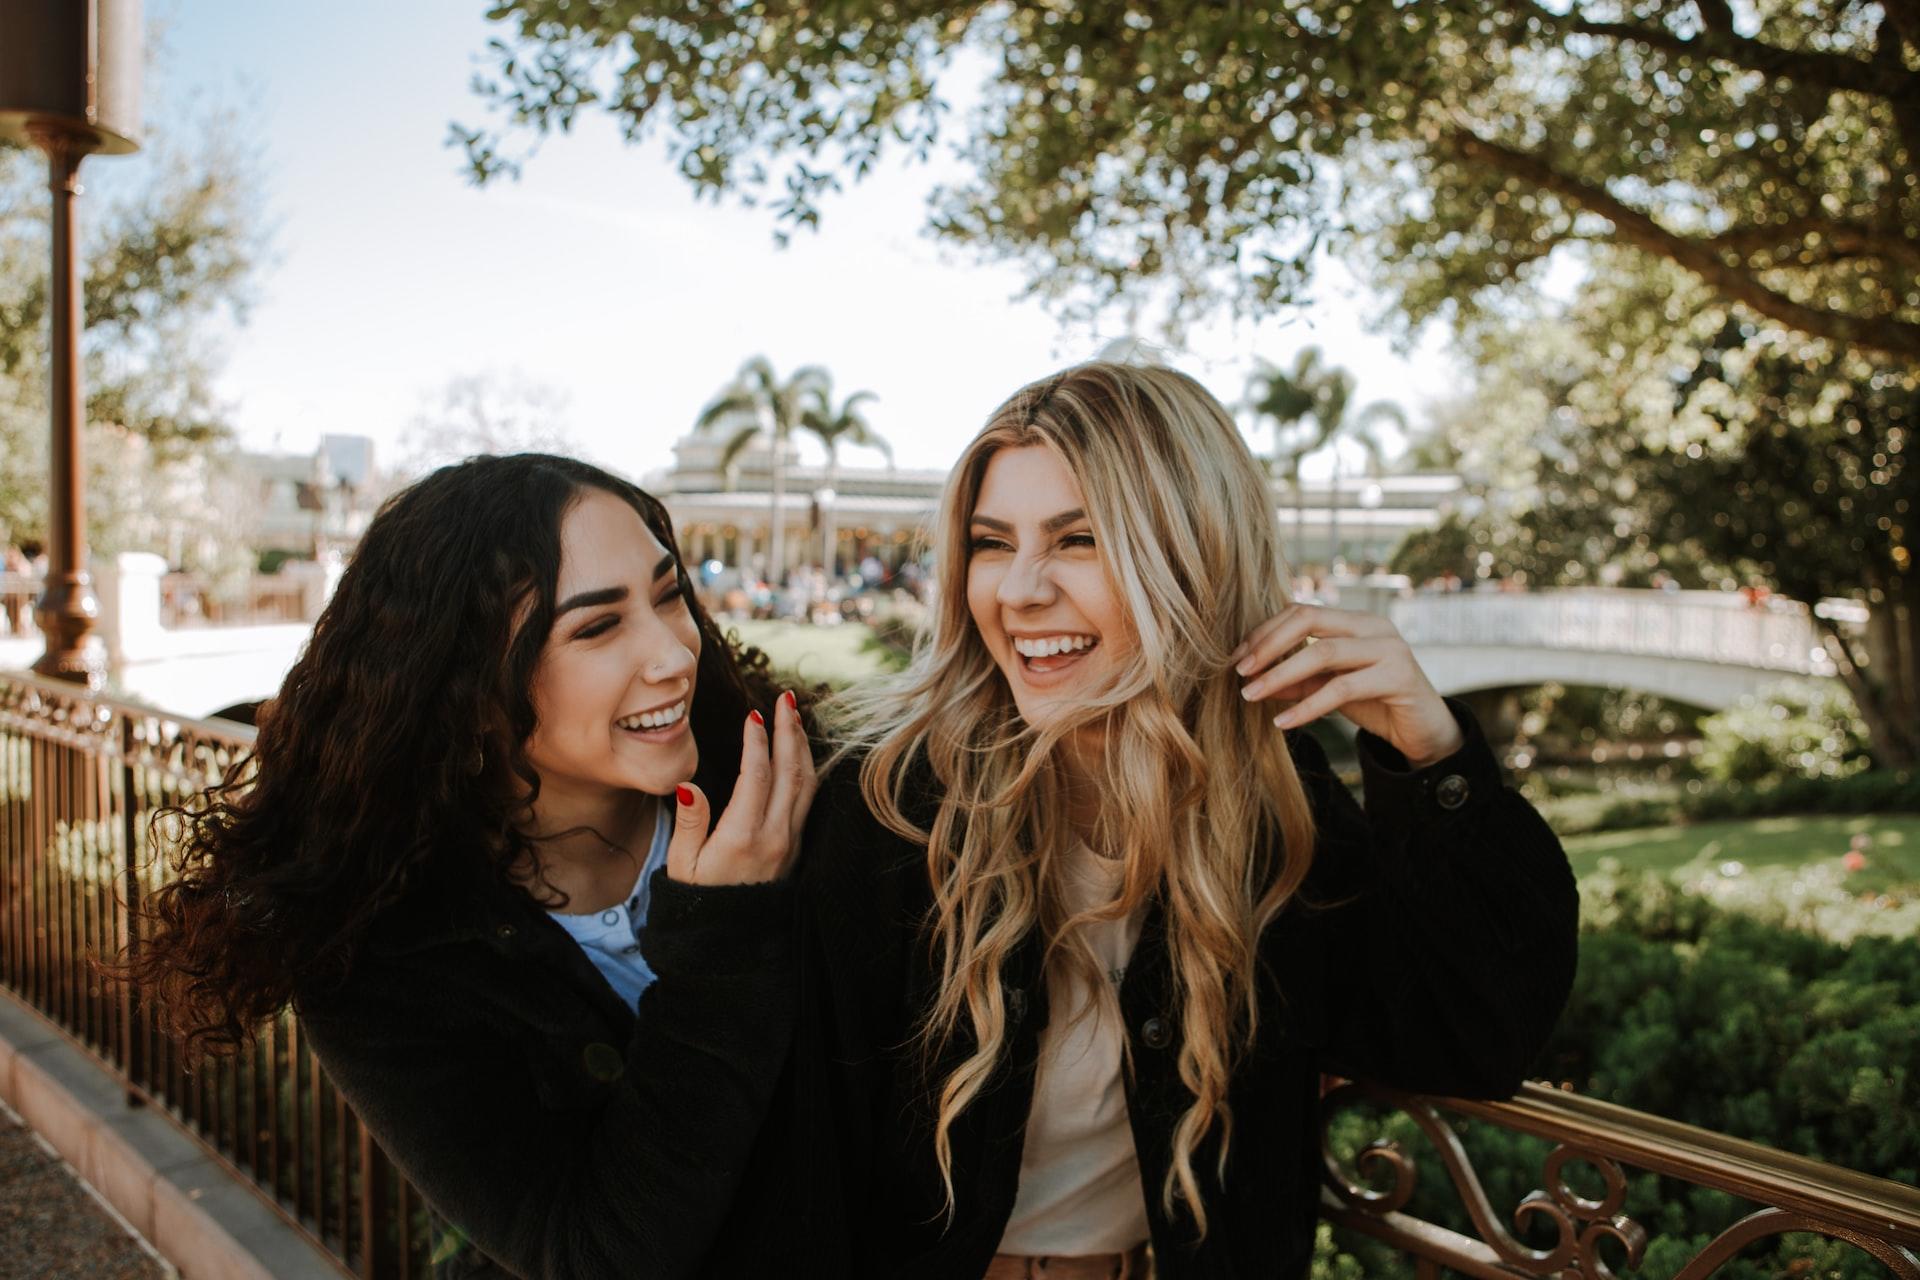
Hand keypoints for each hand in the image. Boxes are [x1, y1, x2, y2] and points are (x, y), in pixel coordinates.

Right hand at [665, 690, 816, 884]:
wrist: (730, 939)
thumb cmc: (698, 899)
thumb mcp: (682, 864)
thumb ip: (690, 823)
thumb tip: (688, 785)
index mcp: (742, 836)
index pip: (756, 775)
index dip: (756, 741)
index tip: (752, 715)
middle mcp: (774, 836)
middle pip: (790, 772)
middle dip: (789, 731)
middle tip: (786, 699)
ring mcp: (790, 841)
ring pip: (807, 784)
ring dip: (802, 746)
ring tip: (794, 717)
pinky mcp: (797, 847)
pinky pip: (809, 800)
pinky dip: (807, 769)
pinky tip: (800, 753)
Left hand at [1232, 604, 1463, 766]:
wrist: (1425, 731)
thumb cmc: (1376, 703)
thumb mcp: (1329, 688)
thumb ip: (1297, 680)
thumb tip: (1253, 679)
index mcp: (1355, 620)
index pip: (1301, 611)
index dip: (1265, 631)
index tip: (1237, 658)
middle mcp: (1373, 626)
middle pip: (1309, 618)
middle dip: (1268, 644)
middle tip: (1239, 672)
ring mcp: (1389, 648)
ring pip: (1323, 652)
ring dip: (1280, 675)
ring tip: (1251, 696)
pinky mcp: (1398, 677)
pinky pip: (1342, 688)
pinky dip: (1307, 706)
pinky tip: (1283, 722)